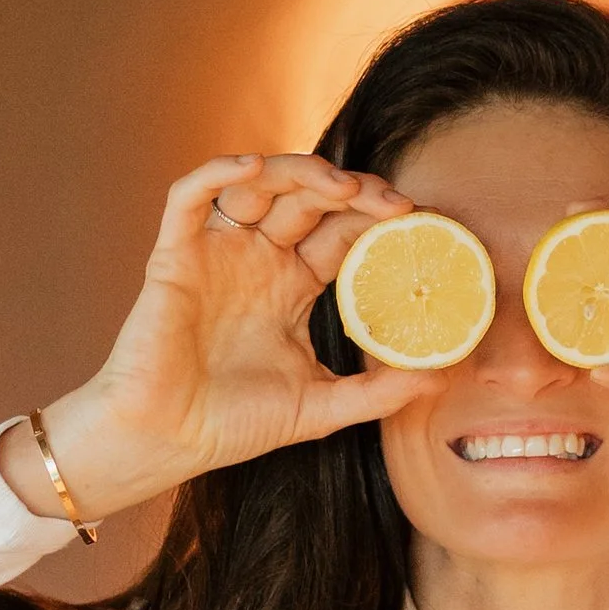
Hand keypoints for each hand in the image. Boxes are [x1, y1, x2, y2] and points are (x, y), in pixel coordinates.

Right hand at [13, 154, 442, 520]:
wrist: (165, 442)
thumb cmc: (233, 425)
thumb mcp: (321, 406)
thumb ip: (379, 392)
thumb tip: (443, 378)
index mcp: (292, 286)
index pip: (342, 232)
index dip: (377, 218)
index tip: (419, 221)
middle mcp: (257, 259)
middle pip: (309, 199)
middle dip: (353, 191)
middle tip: (392, 203)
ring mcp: (217, 253)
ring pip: (259, 185)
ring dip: (299, 173)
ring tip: (339, 185)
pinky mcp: (175, 255)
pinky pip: (189, 198)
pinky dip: (217, 173)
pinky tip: (250, 166)